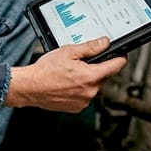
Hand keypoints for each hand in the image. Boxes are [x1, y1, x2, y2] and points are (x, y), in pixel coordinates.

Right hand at [5, 37, 127, 112]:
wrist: (30, 87)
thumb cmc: (45, 71)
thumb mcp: (69, 52)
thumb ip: (90, 47)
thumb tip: (104, 43)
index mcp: (91, 77)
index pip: (116, 66)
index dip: (120, 57)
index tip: (120, 54)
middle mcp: (90, 92)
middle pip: (104, 76)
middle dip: (96, 68)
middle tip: (81, 62)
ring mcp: (84, 101)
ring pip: (94, 86)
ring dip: (87, 79)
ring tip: (71, 73)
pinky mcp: (77, 107)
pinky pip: (85, 95)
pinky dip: (80, 89)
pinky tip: (68, 83)